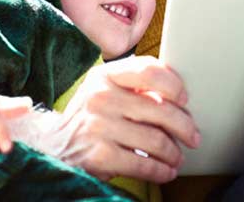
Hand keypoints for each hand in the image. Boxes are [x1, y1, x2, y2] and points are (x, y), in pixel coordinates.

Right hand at [21, 56, 201, 182]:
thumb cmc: (89, 117)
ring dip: (174, 153)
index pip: (149, 70)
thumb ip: (133, 85)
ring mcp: (99, 127)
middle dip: (184, 126)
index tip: (184, 100)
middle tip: (192, 137)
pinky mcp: (100, 156)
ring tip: (177, 158)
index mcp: (104, 76)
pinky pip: (144, 165)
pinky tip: (166, 172)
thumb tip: (178, 96)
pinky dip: (161, 171)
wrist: (51, 146)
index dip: (174, 85)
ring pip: (156, 140)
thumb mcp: (103, 90)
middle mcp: (100, 98)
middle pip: (161, 109)